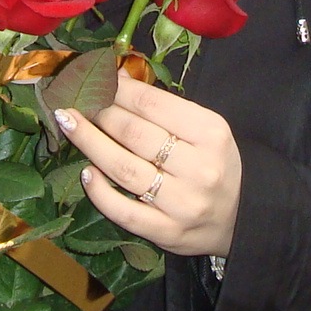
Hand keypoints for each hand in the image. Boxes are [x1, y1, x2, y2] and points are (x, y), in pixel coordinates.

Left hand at [57, 75, 241, 258]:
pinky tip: (86, 173)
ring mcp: (183, 204)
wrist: (241, 219)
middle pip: (135, 134)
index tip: (95, 79)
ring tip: (68, 124)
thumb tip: (116, 78)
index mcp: (210, 133)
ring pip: (125, 169)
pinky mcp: (168, 232)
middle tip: (77, 101)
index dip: (117, 89)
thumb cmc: (216, 164)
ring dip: (90, 143)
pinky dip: (100, 191)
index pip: (153, 104)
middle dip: (100, 113)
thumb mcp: (204, 129)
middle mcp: (199, 168)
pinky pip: (124, 211)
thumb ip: (164, 107)